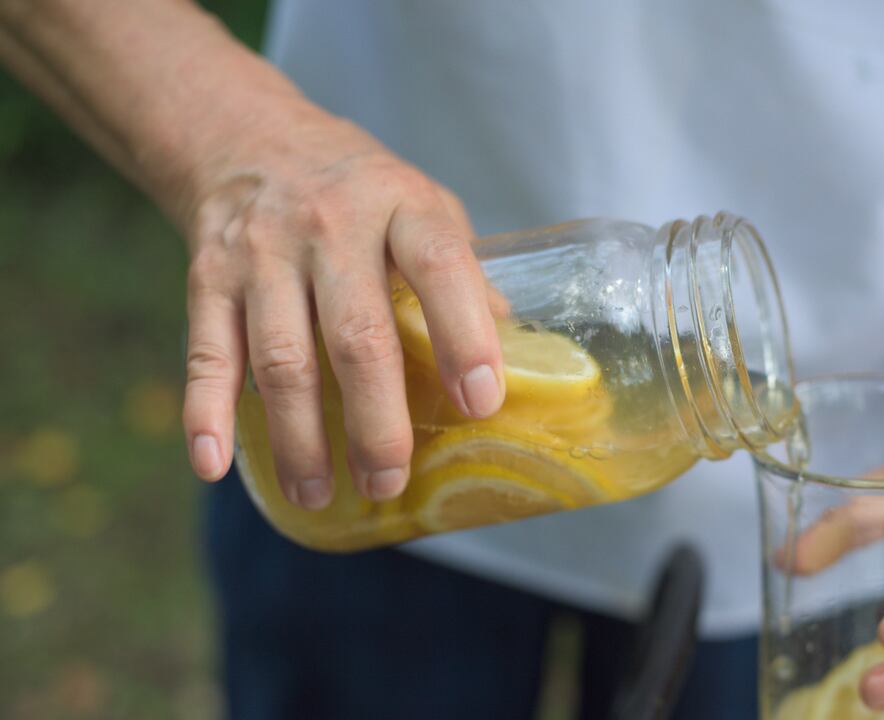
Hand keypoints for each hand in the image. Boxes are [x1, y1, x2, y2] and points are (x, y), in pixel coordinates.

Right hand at [179, 102, 502, 509]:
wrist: (250, 139)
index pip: (440, 264)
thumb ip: (464, 276)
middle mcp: (331, 225)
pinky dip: (206, 414)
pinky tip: (216, 466)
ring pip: (282, 358)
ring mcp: (263, 253)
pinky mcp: (208, 278)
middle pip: (357, 334)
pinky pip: (206, 354)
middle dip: (374, 419)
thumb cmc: (360, 192)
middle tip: (388, 482)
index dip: (464, 334)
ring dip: (299, 437)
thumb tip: (518, 356)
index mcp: (401, 206)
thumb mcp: (424, 209)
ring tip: (319, 494)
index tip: (480, 401)